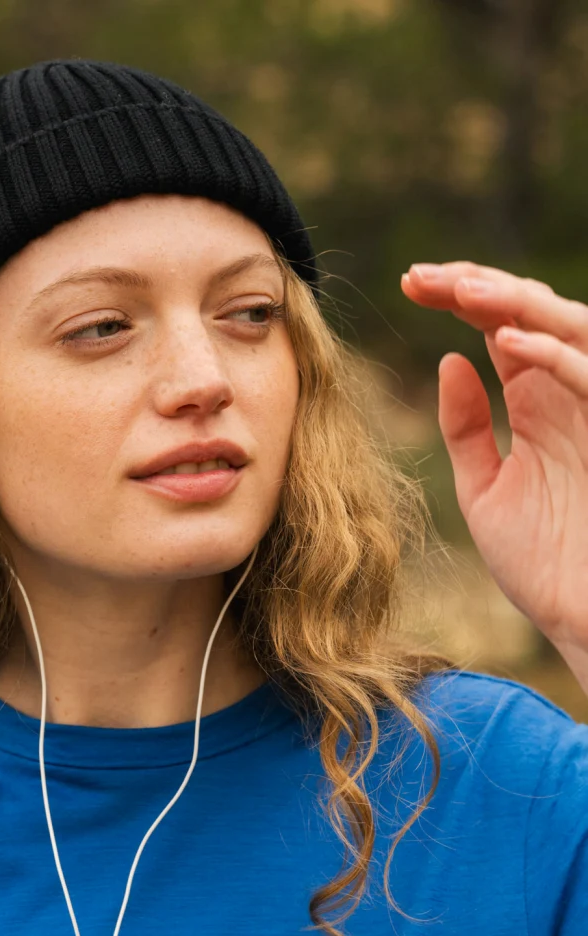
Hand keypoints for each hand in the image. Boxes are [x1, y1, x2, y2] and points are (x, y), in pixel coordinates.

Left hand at [401, 262, 587, 684]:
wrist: (583, 618)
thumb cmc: (544, 564)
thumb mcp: (486, 491)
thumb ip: (467, 428)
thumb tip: (449, 361)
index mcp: (537, 400)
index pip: (498, 326)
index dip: (457, 297)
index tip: (408, 283)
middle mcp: (569, 391)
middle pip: (527, 312)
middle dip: (476, 285)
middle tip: (421, 275)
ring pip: (565, 325)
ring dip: (513, 302)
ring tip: (461, 290)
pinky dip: (551, 353)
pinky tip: (505, 342)